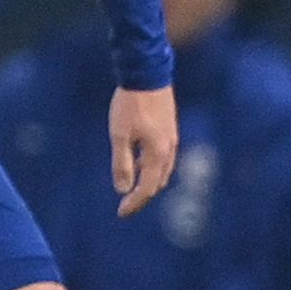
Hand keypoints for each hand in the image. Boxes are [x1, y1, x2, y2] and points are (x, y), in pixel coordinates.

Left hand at [110, 85, 178, 217]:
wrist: (147, 76)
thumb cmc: (130, 105)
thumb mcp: (119, 135)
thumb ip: (121, 163)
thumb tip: (122, 190)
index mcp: (158, 154)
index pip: (148, 188)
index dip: (135, 203)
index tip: (121, 213)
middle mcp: (169, 150)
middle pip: (158, 182)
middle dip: (142, 196)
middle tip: (126, 206)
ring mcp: (171, 139)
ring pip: (162, 170)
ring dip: (148, 183)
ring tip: (131, 190)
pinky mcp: (168, 130)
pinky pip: (162, 158)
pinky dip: (151, 168)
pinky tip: (137, 164)